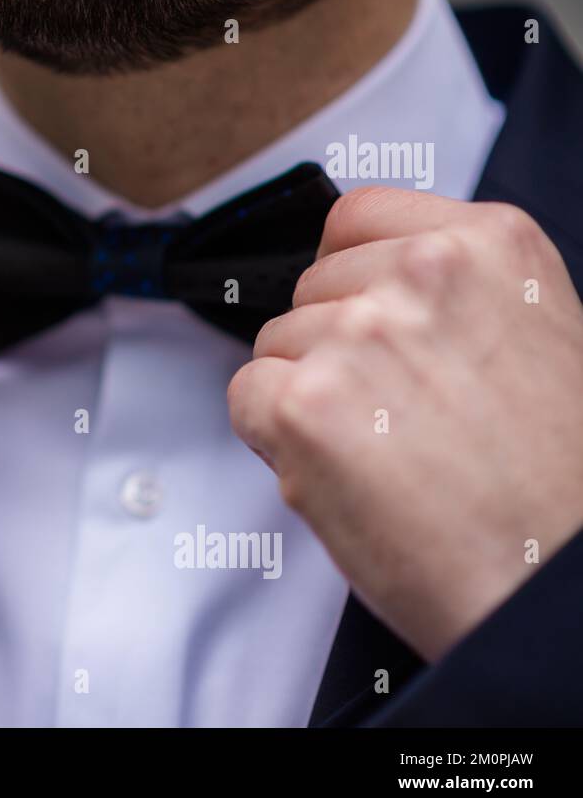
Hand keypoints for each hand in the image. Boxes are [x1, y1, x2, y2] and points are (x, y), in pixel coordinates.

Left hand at [228, 187, 582, 660]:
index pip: (355, 217)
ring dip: (308, 396)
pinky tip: (346, 473)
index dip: (349, 276)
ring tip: (386, 453)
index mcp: (489, 245)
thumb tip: (364, 287)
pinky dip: (274, 440)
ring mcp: (358, 334)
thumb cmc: (551, 485)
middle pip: (311, 288)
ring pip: (276, 344)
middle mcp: (421, 274)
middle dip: (332, 347)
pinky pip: (246, 397)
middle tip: (398, 415)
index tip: (368, 316)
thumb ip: (448, 296)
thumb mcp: (532, 338)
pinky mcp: (303, 404)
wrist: (558, 579)